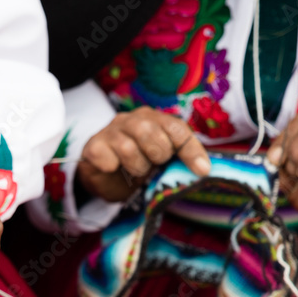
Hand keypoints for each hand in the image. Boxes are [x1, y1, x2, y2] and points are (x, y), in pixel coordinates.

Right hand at [78, 106, 210, 201]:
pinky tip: (113, 168)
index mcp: (154, 119)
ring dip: (136, 166)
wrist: (103, 177)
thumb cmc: (137, 165)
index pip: (176, 128)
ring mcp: (110, 131)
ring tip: (135, 170)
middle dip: (157, 155)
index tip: (201, 171)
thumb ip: (179, 158)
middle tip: (154, 164)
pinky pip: (108, 160)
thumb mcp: (162, 161)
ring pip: (128, 148)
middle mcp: (132, 119)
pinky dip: (114, 169)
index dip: (190, 150)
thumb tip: (204, 169)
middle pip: (150, 132)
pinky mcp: (93, 146)